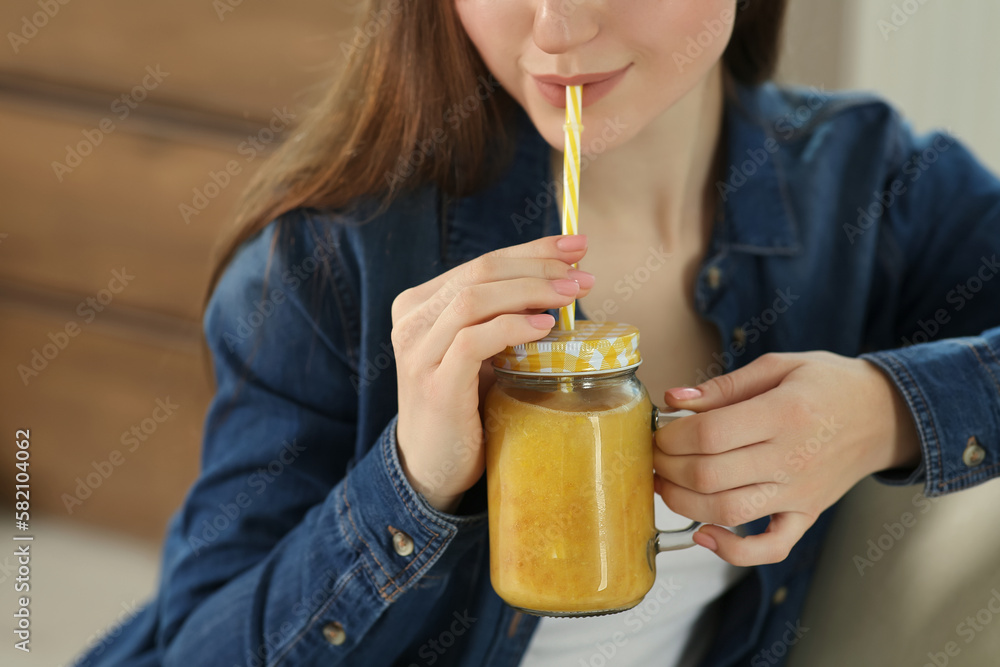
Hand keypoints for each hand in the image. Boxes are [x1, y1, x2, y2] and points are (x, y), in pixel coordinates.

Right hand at [391, 235, 593, 511]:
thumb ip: (501, 317)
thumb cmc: (464, 405)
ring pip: (475, 299)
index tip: (576, 246)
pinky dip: (512, 327)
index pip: (482, 263)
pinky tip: (544, 327)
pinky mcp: (434, 384)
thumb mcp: (478, 352)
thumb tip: (561, 283)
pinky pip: (473, 341)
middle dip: (538, 266)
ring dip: (531, 291)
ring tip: (572, 295)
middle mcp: (411, 321)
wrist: (433, 466)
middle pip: (480, 272)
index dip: (532, 250)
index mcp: (419, 305)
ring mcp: (417, 353)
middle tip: (582, 273)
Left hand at [653, 352, 920, 565]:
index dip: (672, 436)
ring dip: (683, 504)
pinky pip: (770, 547)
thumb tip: (674, 399)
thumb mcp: (780, 365)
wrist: (885, 414)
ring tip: (664, 485)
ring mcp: (800, 493)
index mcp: (784, 413)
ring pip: (729, 512)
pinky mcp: (807, 515)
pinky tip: (705, 535)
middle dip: (668, 468)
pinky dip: (733, 551)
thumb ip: (724, 385)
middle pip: (711, 476)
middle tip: (654, 456)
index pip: (711, 434)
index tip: (658, 431)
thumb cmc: (829, 384)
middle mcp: (792, 458)